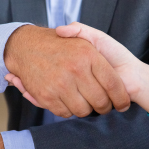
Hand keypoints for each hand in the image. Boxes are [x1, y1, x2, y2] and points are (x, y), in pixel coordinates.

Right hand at [4, 25, 129, 117]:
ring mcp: (60, 84)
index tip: (123, 104)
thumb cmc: (60, 45)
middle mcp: (75, 69)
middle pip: (100, 102)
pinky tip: (69, 100)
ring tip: (85, 101)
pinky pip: (65, 113)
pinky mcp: (46, 96)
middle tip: (104, 105)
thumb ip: (101, 46)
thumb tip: (112, 68)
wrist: (25, 46)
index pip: (113, 84)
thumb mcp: (83, 36)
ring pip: (83, 110)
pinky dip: (68, 110)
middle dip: (104, 107)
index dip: (121, 98)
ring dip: (85, 109)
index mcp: (88, 55)